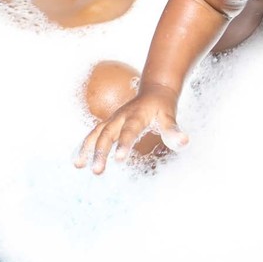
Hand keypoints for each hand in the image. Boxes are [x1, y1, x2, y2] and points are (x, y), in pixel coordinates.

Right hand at [74, 84, 188, 174]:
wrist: (154, 90)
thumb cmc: (162, 106)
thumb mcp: (170, 116)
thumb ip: (174, 130)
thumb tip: (184, 142)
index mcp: (136, 115)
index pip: (129, 130)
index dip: (124, 144)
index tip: (118, 160)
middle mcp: (120, 117)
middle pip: (107, 133)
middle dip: (101, 152)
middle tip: (98, 171)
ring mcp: (112, 119)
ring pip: (96, 133)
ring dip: (87, 149)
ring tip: (79, 166)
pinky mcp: (108, 124)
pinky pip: (94, 134)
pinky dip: (84, 146)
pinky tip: (78, 161)